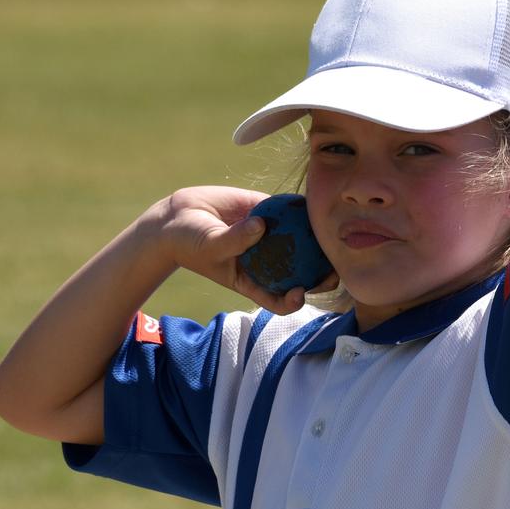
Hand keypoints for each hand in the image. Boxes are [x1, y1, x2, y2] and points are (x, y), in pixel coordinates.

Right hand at [155, 186, 336, 314]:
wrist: (177, 218)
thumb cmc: (189, 242)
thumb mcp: (211, 245)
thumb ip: (236, 239)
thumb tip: (261, 225)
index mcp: (252, 281)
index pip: (277, 299)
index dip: (292, 302)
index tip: (300, 293)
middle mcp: (265, 263)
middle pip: (299, 274)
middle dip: (320, 276)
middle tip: (333, 270)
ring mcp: (268, 238)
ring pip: (300, 243)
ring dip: (318, 242)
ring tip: (332, 237)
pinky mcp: (266, 213)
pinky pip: (288, 213)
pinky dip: (301, 211)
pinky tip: (314, 206)